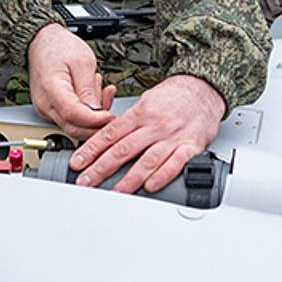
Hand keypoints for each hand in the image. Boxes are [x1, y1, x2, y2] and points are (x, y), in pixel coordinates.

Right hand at [28, 22, 116, 140]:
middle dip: (97, 124)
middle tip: (114, 112)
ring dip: (93, 116)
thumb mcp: (83, 61)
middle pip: (74, 128)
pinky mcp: (52, 110)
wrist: (42, 42)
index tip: (111, 117)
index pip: (74, 115)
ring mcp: (47, 110)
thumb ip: (89, 88)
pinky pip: (72, 119)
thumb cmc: (59, 48)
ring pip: (75, 126)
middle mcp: (46, 105)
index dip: (95, 120)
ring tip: (99, 89)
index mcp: (51, 89)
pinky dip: (87, 112)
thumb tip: (96, 111)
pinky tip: (93, 96)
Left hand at [70, 74, 225, 194]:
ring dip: (129, 178)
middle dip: (101, 168)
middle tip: (86, 182)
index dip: (91, 150)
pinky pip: (176, 162)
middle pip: (123, 149)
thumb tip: (107, 140)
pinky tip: (151, 186)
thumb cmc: (174, 97)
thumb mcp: (146, 101)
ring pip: (147, 159)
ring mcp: (172, 136)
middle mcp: (154, 125)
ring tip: (115, 192)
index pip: (110, 133)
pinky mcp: (191, 146)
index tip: (77, 163)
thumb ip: (129, 122)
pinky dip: (162, 175)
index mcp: (140, 113)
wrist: (203, 89)